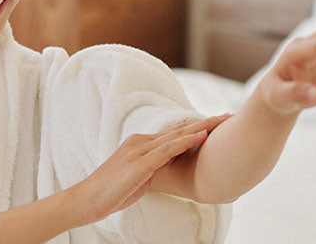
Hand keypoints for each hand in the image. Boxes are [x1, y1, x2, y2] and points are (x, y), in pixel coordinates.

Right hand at [69, 114, 231, 224]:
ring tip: (222, 121)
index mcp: (140, 144)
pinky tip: (202, 136)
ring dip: (202, 127)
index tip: (217, 123)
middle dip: (205, 122)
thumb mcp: (137, 177)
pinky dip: (186, 140)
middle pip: (179, 129)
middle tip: (228, 116)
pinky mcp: (140, 163)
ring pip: (176, 135)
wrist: (87, 199)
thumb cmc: (111, 192)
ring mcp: (140, 151)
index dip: (196, 127)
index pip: (174, 133)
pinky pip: (168, 149)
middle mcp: (141, 142)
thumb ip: (152, 168)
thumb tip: (166, 169)